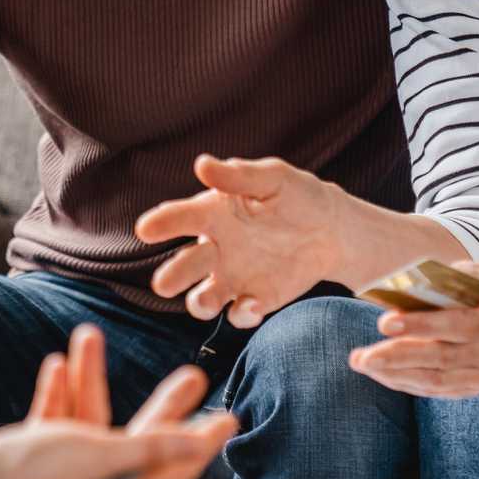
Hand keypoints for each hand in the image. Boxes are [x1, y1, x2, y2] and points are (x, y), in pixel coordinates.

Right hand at [24, 324, 235, 478]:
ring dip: (93, 377)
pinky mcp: (32, 453)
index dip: (201, 443)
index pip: (172, 468)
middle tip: (193, 376)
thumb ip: (152, 448)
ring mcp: (62, 469)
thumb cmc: (29, 475)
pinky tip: (59, 364)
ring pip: (91, 416)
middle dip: (166, 405)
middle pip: (140, 439)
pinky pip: (55, 416)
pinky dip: (60, 390)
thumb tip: (201, 444)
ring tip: (91, 335)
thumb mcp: (103, 455)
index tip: (226, 420)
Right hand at [134, 154, 345, 325]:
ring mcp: (233, 277)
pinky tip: (252, 306)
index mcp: (213, 214)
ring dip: (198, 303)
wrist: (333, 230)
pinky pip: (240, 313)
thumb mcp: (273, 178)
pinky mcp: (256, 299)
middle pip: (185, 265)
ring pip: (204, 297)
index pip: (180, 218)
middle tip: (163, 285)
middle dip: (172, 276)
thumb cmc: (297, 196)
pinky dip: (242, 314)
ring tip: (203, 302)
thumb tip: (201, 165)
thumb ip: (238, 176)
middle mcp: (216, 248)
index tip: (145, 230)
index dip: (162, 223)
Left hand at [348, 262, 478, 398]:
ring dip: (396, 375)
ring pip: (440, 381)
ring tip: (362, 363)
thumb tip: (404, 287)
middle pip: (445, 359)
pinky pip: (440, 390)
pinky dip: (408, 382)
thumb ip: (449, 280)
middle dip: (397, 358)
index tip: (384, 322)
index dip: (423, 325)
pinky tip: (382, 373)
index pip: (464, 324)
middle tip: (359, 357)